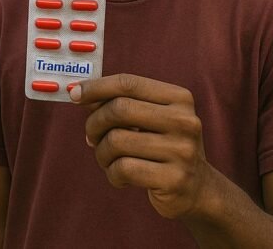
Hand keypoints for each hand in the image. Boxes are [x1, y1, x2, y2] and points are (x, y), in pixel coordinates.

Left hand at [70, 73, 213, 219]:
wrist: (198, 189)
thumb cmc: (162, 146)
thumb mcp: (148, 119)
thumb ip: (118, 104)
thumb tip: (78, 92)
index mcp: (179, 98)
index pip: (128, 83)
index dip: (96, 87)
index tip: (74, 94)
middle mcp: (185, 121)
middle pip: (119, 109)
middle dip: (95, 123)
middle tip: (91, 136)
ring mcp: (182, 151)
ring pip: (117, 141)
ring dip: (101, 152)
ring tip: (107, 159)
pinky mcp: (174, 179)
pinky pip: (123, 169)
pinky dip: (112, 174)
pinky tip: (121, 177)